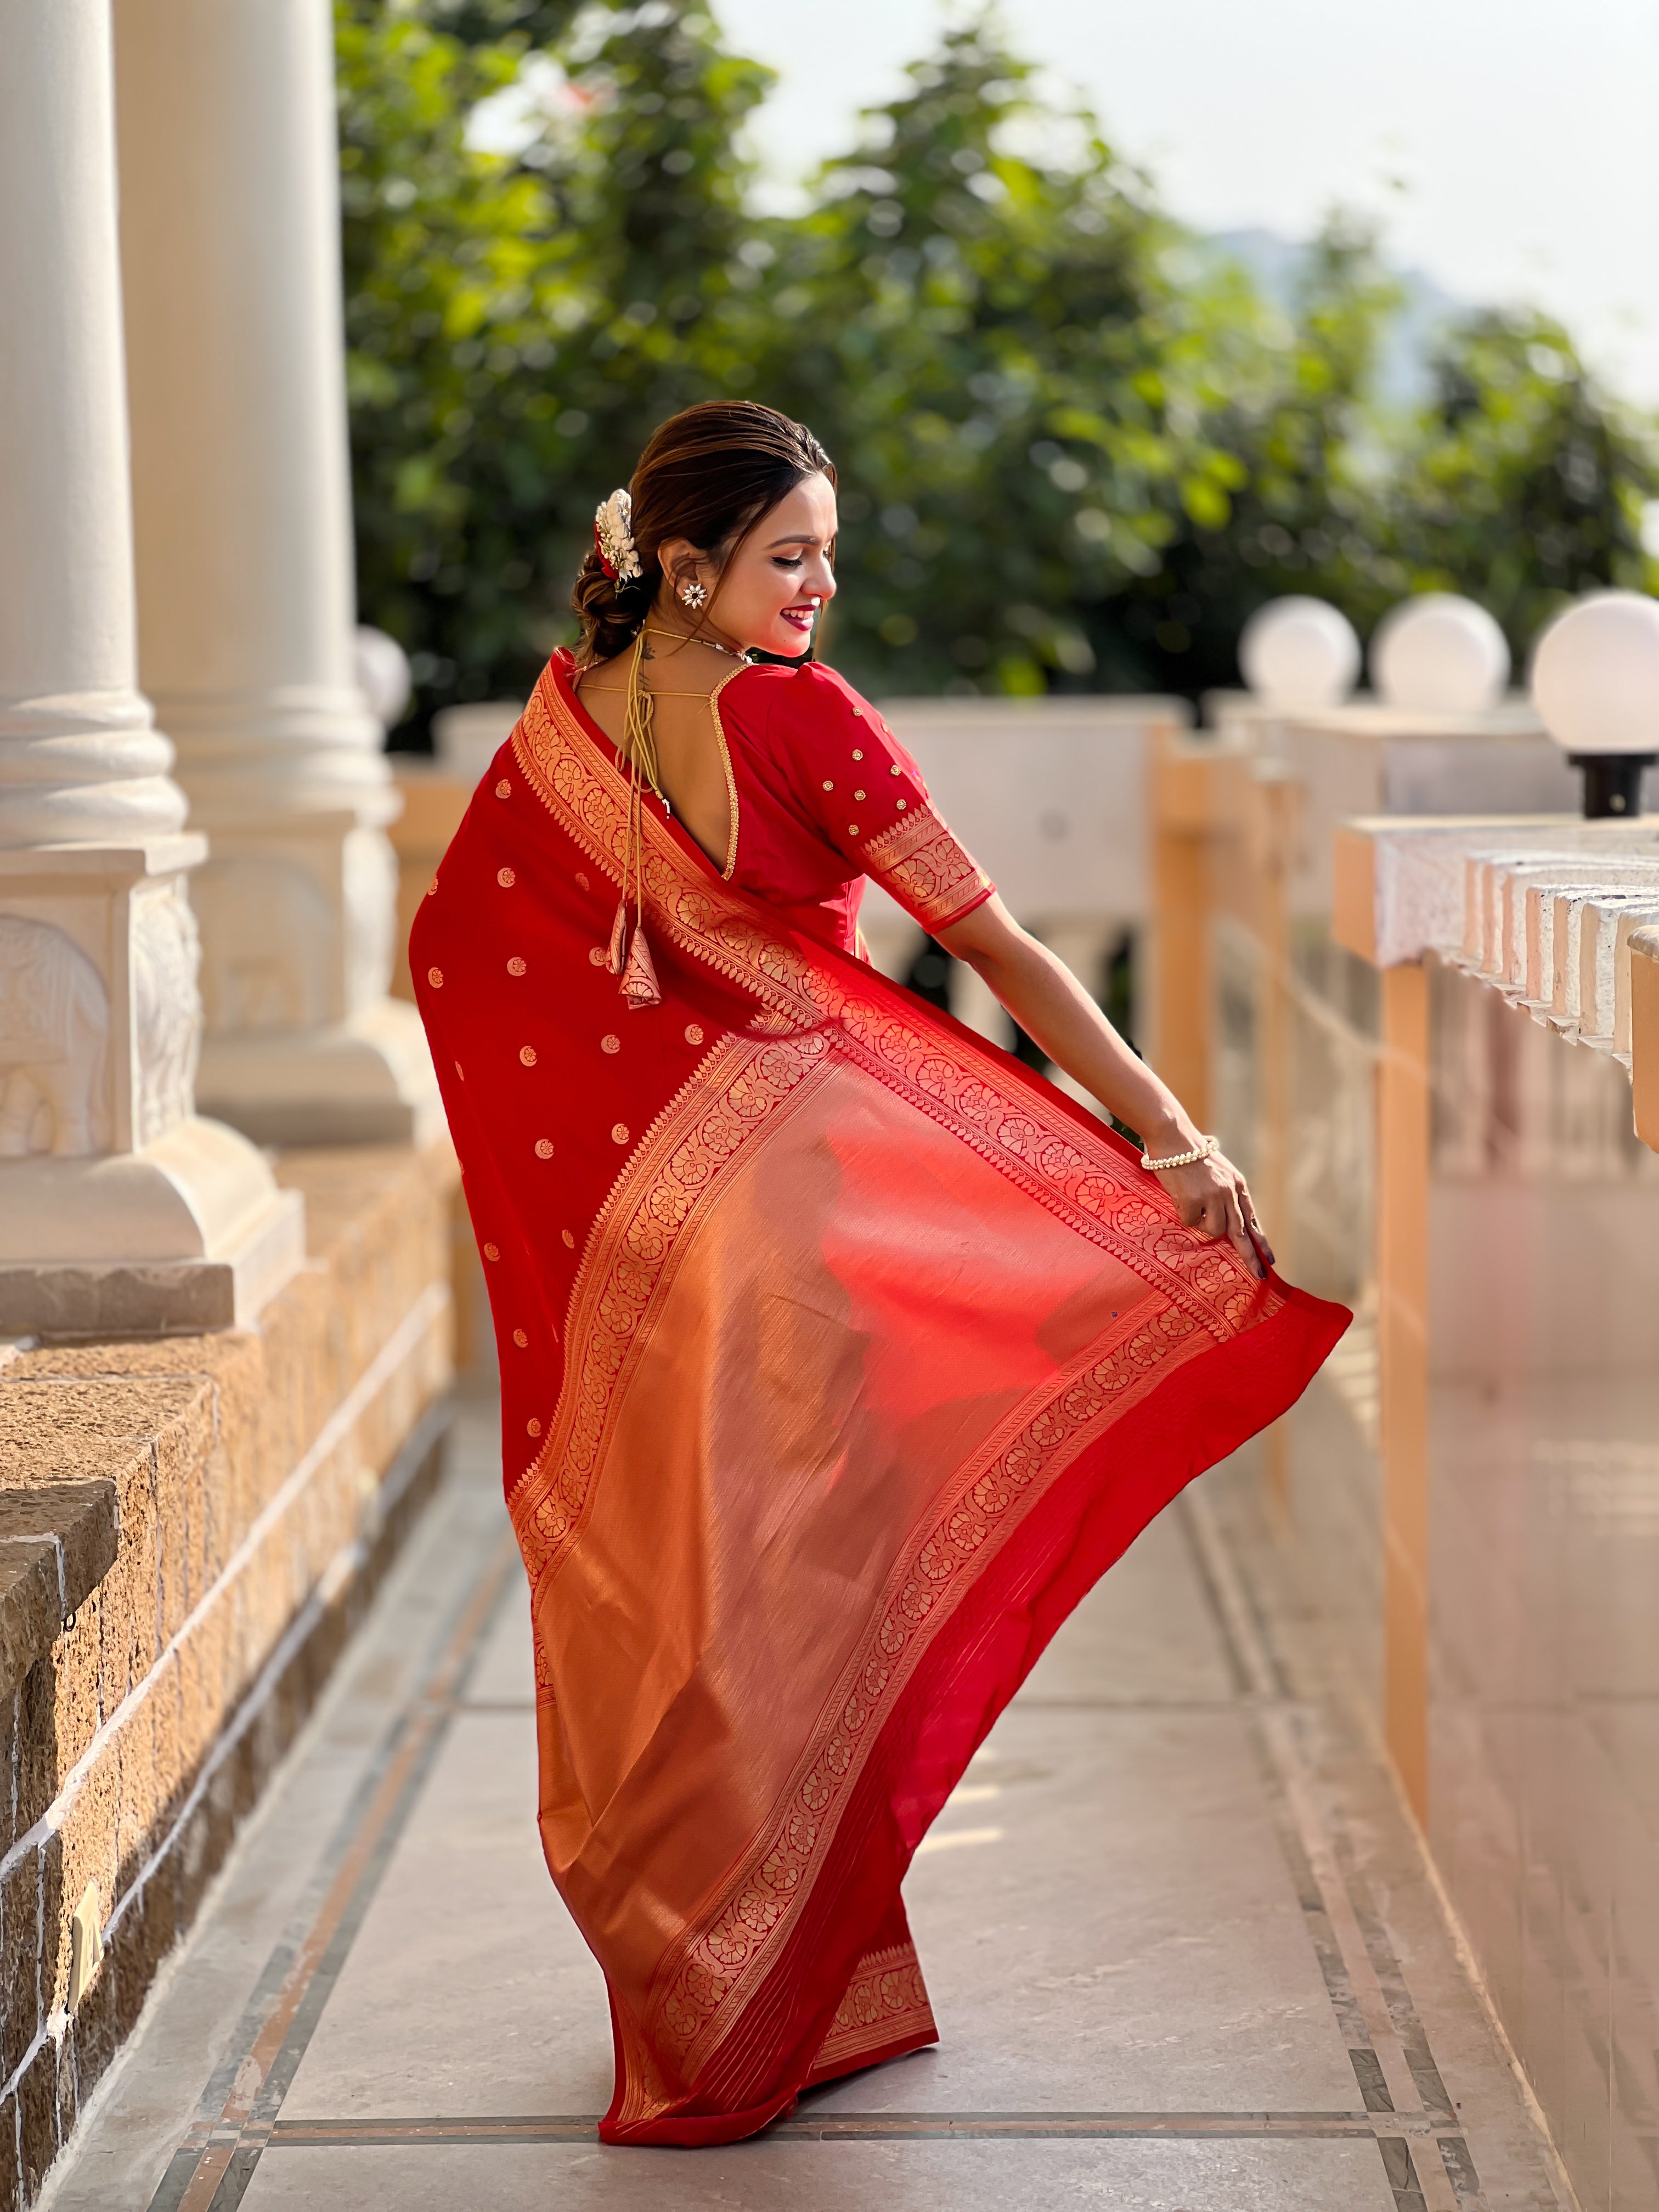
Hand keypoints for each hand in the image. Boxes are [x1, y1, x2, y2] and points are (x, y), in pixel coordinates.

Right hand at [1153, 1148, 1273, 1280]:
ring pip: (1213, 1231)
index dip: (1261, 1241)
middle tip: (1257, 1275)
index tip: (1269, 1260)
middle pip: (1241, 1233)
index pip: (1252, 1218)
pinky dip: (1183, 1214)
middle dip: (1249, 1257)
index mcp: (1238, 1185)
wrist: (1173, 1137)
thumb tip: (1226, 1224)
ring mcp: (1213, 1196)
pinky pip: (1190, 1222)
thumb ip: (1225, 1194)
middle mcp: (1230, 1192)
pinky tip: (1180, 1197)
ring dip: (1201, 1224)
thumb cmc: (1190, 1154)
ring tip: (1190, 1204)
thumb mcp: (1218, 1172)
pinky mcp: (1194, 1200)